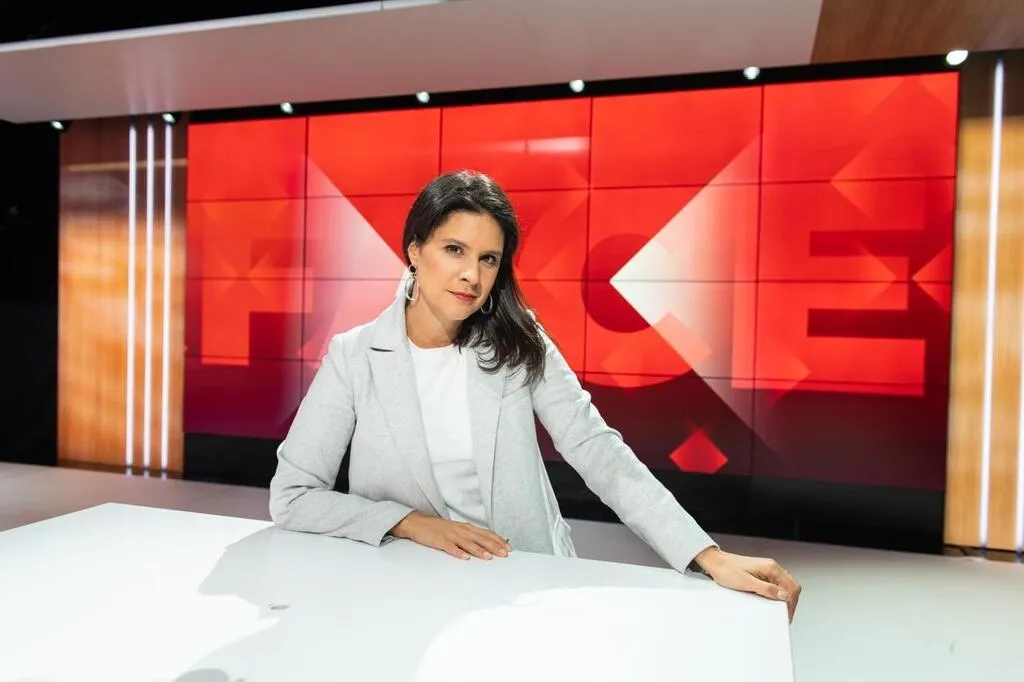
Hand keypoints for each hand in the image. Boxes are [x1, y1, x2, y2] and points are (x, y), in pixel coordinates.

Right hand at [389, 511, 510, 560]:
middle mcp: (460, 530)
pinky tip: (465, 558)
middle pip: (480, 538)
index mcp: (466, 527)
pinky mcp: (439, 541)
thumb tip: (486, 544)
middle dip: (493, 546)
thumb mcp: (458, 530)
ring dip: (478, 550)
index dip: (497, 540)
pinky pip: (450, 547)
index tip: (508, 547)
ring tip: (488, 557)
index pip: (486, 533)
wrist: (418, 523)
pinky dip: (458, 552)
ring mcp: (450, 535)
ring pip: (467, 543)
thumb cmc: (440, 529)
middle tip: (504, 554)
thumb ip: (471, 536)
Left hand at [694, 546, 801, 622]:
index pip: (791, 587)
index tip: (787, 615)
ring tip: (779, 610)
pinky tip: (772, 601)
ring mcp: (767, 570)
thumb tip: (783, 596)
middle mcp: (771, 567)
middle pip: (791, 586)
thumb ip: (767, 590)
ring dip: (784, 598)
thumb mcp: (747, 583)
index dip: (791, 604)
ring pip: (784, 585)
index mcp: (771, 568)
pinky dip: (776, 594)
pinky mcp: (761, 573)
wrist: (715, 563)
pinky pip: (775, 584)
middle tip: (785, 614)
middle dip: (790, 601)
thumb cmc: (726, 570)